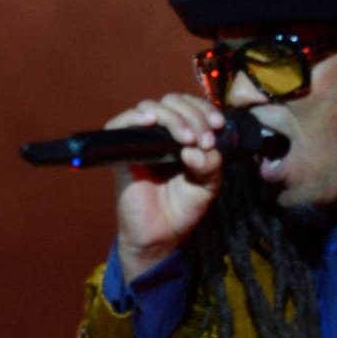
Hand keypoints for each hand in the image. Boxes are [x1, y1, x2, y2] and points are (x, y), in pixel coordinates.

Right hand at [109, 92, 223, 279]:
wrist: (161, 235)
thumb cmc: (183, 208)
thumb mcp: (208, 184)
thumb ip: (211, 164)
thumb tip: (195, 149)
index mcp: (182, 136)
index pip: (190, 106)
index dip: (204, 109)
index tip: (217, 126)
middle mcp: (160, 134)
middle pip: (172, 102)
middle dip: (192, 115)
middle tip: (203, 140)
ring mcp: (140, 142)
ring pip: (151, 108)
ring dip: (172, 117)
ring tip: (186, 139)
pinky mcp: (121, 153)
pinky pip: (119, 125)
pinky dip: (135, 117)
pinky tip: (152, 122)